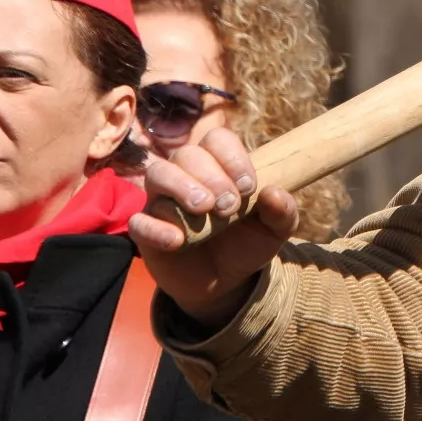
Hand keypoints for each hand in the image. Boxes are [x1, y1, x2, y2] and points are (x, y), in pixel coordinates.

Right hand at [128, 128, 298, 330]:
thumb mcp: (275, 229)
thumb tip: (275, 192)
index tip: (249, 186)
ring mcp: (163, 201)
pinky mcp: (146, 231)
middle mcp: (187, 176)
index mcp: (219, 166)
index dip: (232, 156)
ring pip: (158, 174)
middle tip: (230, 206)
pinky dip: (156, 227)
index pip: (217, 139)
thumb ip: (283, 210)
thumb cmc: (248, 243)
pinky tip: (178, 239)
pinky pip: (139, 221)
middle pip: (187, 153)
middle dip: (212, 175)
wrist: (225, 282)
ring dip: (182, 186)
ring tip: (204, 209)